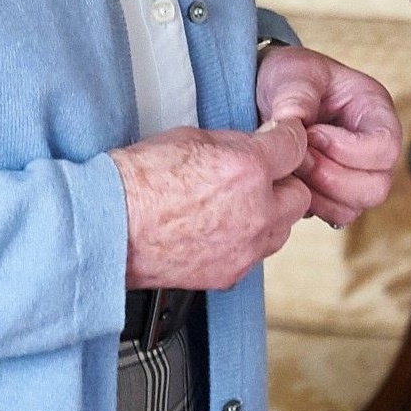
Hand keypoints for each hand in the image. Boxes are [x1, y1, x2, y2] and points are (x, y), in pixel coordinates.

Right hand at [111, 120, 313, 288]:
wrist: (111, 226)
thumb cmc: (139, 181)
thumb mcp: (190, 137)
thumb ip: (234, 143)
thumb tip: (255, 144)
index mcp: (247, 169)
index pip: (295, 146)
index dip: (286, 138)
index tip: (280, 139)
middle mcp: (256, 211)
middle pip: (299, 194)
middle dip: (282, 182)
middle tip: (258, 175)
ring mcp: (246, 248)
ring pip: (282, 228)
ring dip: (269, 214)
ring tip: (237, 204)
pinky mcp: (232, 273)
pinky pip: (256, 253)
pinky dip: (246, 240)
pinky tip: (219, 229)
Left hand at [254, 45, 400, 226]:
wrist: (267, 93)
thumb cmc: (290, 77)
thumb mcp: (293, 72)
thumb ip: (296, 95)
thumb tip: (294, 126)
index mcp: (374, 111)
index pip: (386, 146)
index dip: (349, 149)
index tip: (313, 134)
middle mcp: (372, 147)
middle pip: (376, 186)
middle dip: (332, 177)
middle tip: (300, 156)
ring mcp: (357, 174)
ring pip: (355, 207)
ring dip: (319, 192)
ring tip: (293, 165)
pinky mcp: (336, 193)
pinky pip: (335, 215)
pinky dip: (312, 204)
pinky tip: (292, 179)